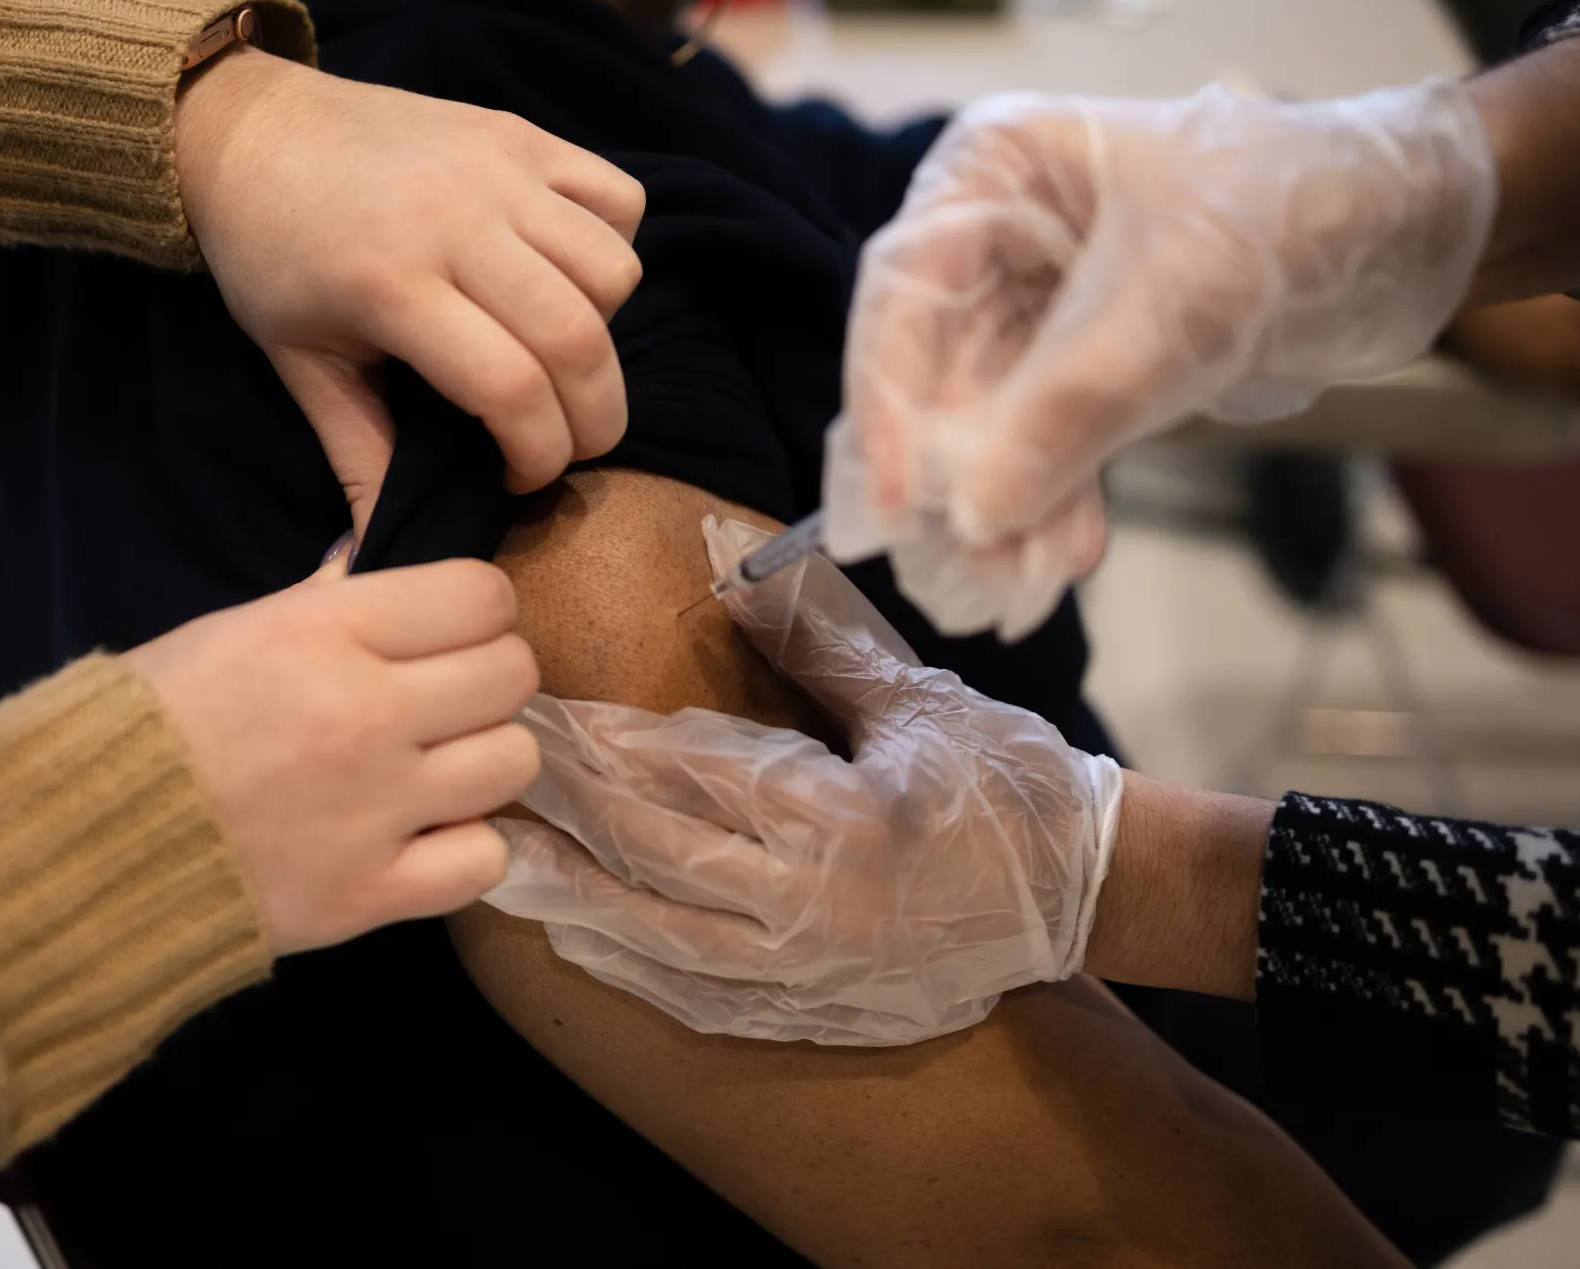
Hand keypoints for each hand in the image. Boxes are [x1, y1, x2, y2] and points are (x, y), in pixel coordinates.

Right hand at [126, 553, 538, 955]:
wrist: (80, 845)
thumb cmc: (153, 723)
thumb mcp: (234, 630)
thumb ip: (324, 601)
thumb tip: (374, 565)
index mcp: (327, 632)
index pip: (482, 595)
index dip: (477, 611)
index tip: (450, 632)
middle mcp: (365, 713)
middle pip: (513, 674)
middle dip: (488, 680)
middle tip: (445, 702)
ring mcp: (376, 808)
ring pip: (513, 763)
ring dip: (483, 763)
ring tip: (433, 771)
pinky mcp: (371, 893)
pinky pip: (485, 860)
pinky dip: (463, 852)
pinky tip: (420, 839)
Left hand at [174, 48, 646, 534]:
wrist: (250, 131)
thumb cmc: (269, 257)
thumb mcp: (300, 364)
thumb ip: (356, 456)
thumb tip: (378, 556)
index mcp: (390, 285)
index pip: (511, 388)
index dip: (539, 455)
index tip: (518, 478)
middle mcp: (455, 220)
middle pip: (579, 339)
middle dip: (595, 419)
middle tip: (570, 445)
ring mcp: (496, 168)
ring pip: (613, 271)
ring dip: (605, 334)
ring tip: (558, 356)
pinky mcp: (520, 135)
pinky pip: (619, 197)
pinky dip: (614, 248)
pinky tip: (564, 277)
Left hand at [483, 517, 1122, 1045]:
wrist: (1091, 895)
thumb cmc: (1014, 782)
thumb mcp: (919, 700)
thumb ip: (818, 640)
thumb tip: (734, 568)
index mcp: (843, 821)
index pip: (690, 771)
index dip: (604, 739)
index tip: (536, 706)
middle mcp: (815, 910)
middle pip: (653, 852)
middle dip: (565, 807)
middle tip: (488, 767)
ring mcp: (812, 975)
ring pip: (656, 936)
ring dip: (571, 895)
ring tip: (496, 855)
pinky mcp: (815, 1012)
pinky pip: (695, 995)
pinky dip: (627, 964)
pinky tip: (578, 936)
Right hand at [828, 79, 1495, 636]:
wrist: (1415, 227)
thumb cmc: (1295, 212)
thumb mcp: (1177, 308)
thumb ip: (1069, 412)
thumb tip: (976, 514)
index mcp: (993, 169)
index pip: (900, 296)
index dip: (886, 407)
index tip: (894, 506)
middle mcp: (998, 231)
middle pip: (935, 372)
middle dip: (952, 479)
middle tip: (951, 574)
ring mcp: (1039, 299)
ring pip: (989, 420)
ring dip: (1004, 507)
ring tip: (1013, 589)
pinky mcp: (1087, 357)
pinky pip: (1047, 440)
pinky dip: (1053, 500)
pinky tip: (1063, 560)